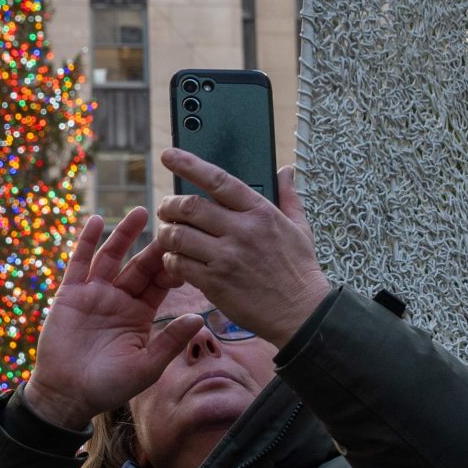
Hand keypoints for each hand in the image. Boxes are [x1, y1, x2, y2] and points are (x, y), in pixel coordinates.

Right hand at [21, 209, 204, 431]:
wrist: (66, 395)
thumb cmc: (109, 386)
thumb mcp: (146, 366)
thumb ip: (170, 341)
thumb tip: (200, 318)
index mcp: (140, 314)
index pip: (161, 283)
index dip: (173, 266)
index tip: (189, 247)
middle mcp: (119, 299)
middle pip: (140, 265)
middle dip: (155, 244)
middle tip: (172, 220)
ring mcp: (94, 293)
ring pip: (112, 256)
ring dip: (124, 234)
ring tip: (140, 211)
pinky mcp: (70, 293)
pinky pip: (79, 262)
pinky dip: (86, 241)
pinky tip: (95, 220)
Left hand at [154, 157, 333, 348]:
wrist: (301, 313)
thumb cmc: (300, 270)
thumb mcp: (300, 228)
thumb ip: (288, 196)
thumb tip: (286, 171)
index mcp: (260, 212)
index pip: (218, 179)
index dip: (189, 164)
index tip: (170, 155)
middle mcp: (242, 230)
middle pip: (190, 206)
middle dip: (169, 205)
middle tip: (166, 208)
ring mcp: (227, 257)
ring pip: (179, 235)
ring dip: (166, 233)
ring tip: (167, 234)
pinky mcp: (216, 283)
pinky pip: (180, 264)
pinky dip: (171, 260)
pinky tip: (175, 260)